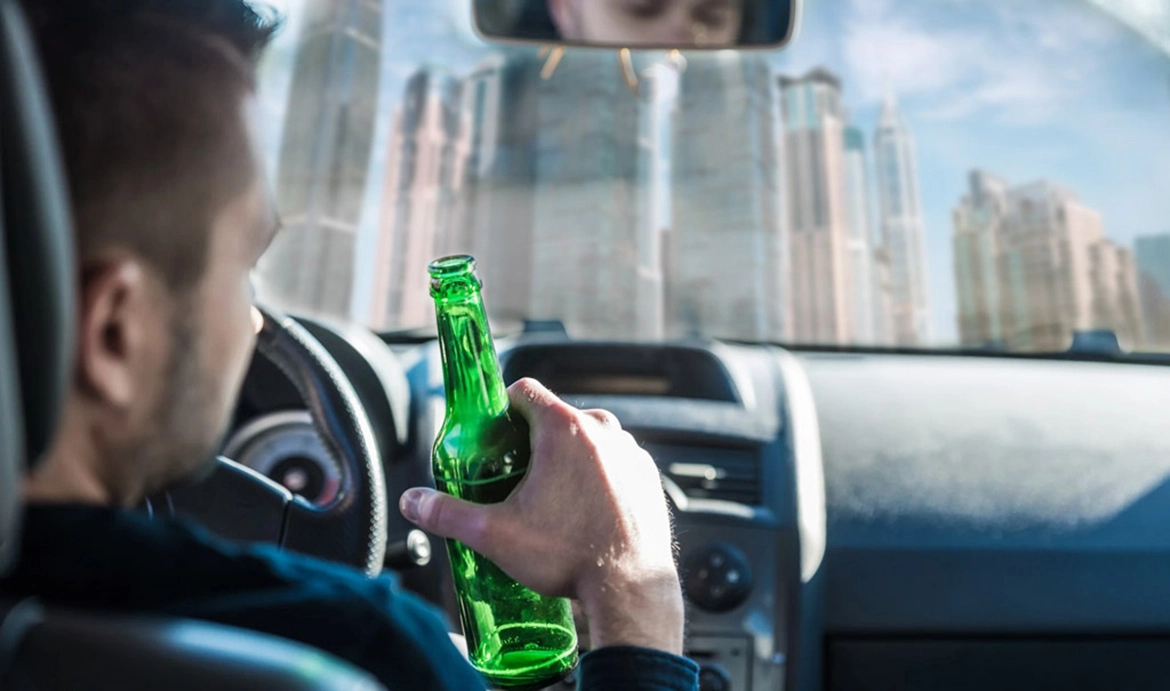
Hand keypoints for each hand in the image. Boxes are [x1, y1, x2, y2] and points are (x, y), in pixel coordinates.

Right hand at [399, 378, 684, 653]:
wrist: (630, 589)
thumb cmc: (568, 556)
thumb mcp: (495, 534)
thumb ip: (447, 513)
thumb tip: (413, 502)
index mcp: (563, 429)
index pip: (524, 390)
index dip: (502, 408)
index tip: (493, 434)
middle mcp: (603, 431)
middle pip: (556, 415)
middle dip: (533, 439)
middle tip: (515, 475)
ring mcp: (630, 452)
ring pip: (590, 439)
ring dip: (569, 457)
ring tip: (551, 497)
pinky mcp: (648, 476)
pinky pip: (616, 462)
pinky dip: (599, 476)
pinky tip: (584, 509)